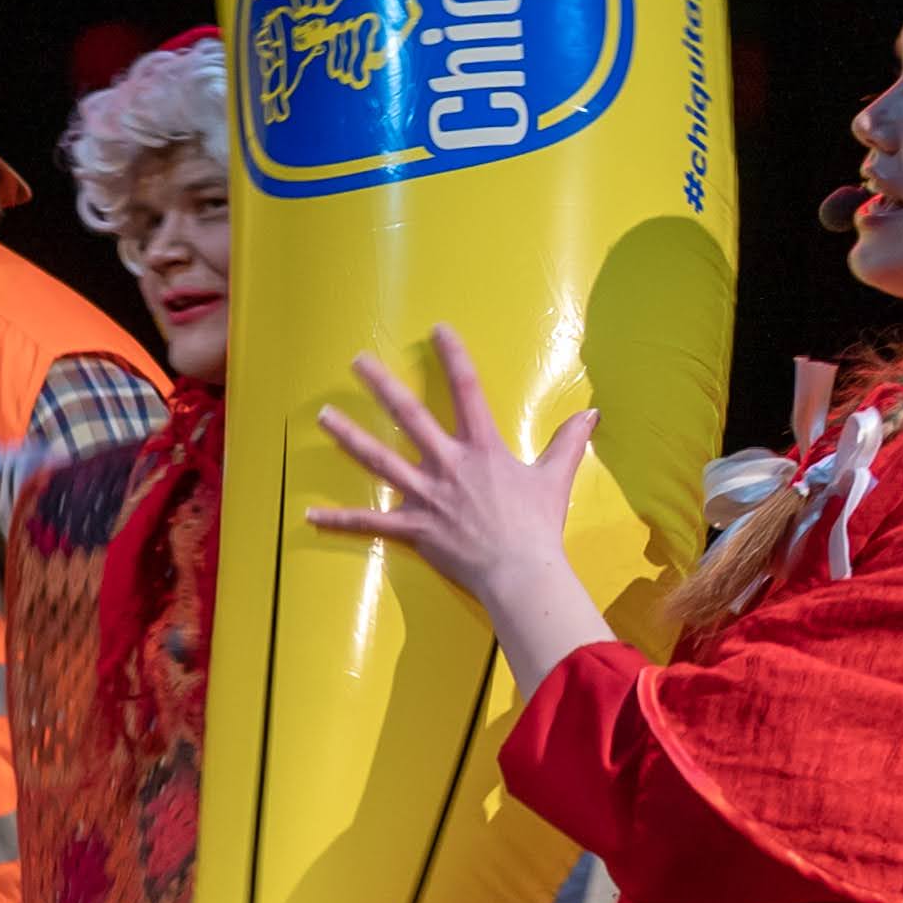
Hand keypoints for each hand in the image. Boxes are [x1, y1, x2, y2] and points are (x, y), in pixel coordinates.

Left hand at [311, 325, 591, 597]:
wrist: (520, 572)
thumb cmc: (538, 527)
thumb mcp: (556, 478)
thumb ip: (569, 443)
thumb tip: (592, 415)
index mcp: (482, 449)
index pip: (468, 390)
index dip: (453, 356)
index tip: (437, 330)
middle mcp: (448, 464)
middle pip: (409, 417)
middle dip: (382, 386)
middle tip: (357, 362)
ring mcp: (427, 495)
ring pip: (380, 461)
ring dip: (349, 438)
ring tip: (323, 417)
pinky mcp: (414, 528)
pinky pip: (371, 524)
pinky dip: (340, 521)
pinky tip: (310, 514)